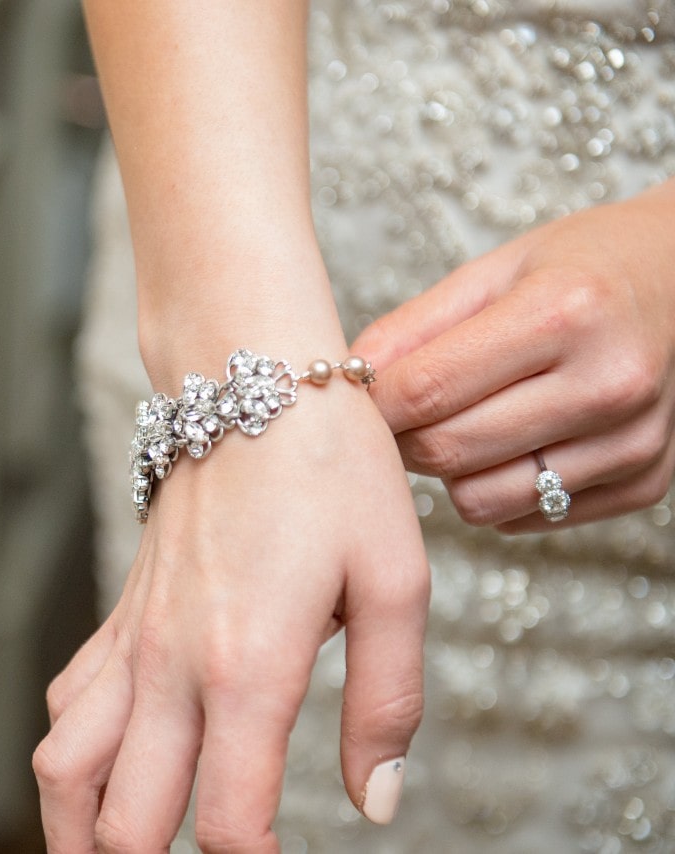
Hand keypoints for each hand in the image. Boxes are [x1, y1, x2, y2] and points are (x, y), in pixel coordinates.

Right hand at [34, 389, 428, 851]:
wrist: (251, 379)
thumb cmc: (330, 469)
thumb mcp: (398, 583)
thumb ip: (388, 704)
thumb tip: (376, 801)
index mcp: (248, 667)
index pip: (229, 824)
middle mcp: (171, 665)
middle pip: (123, 822)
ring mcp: (133, 640)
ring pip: (62, 768)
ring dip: (76, 832)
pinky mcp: (120, 614)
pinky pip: (67, 703)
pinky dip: (72, 756)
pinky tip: (104, 768)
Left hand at [353, 183, 674, 532]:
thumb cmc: (581, 268)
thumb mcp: (493, 271)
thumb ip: (412, 329)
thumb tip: (343, 381)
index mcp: (565, 313)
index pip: (427, 389)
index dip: (372, 402)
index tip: (350, 394)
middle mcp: (609, 384)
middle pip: (448, 452)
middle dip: (403, 436)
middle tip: (402, 409)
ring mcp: (635, 442)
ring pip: (480, 501)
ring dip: (451, 470)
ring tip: (465, 419)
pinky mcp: (647, 483)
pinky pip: (524, 518)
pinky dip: (500, 488)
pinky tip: (516, 439)